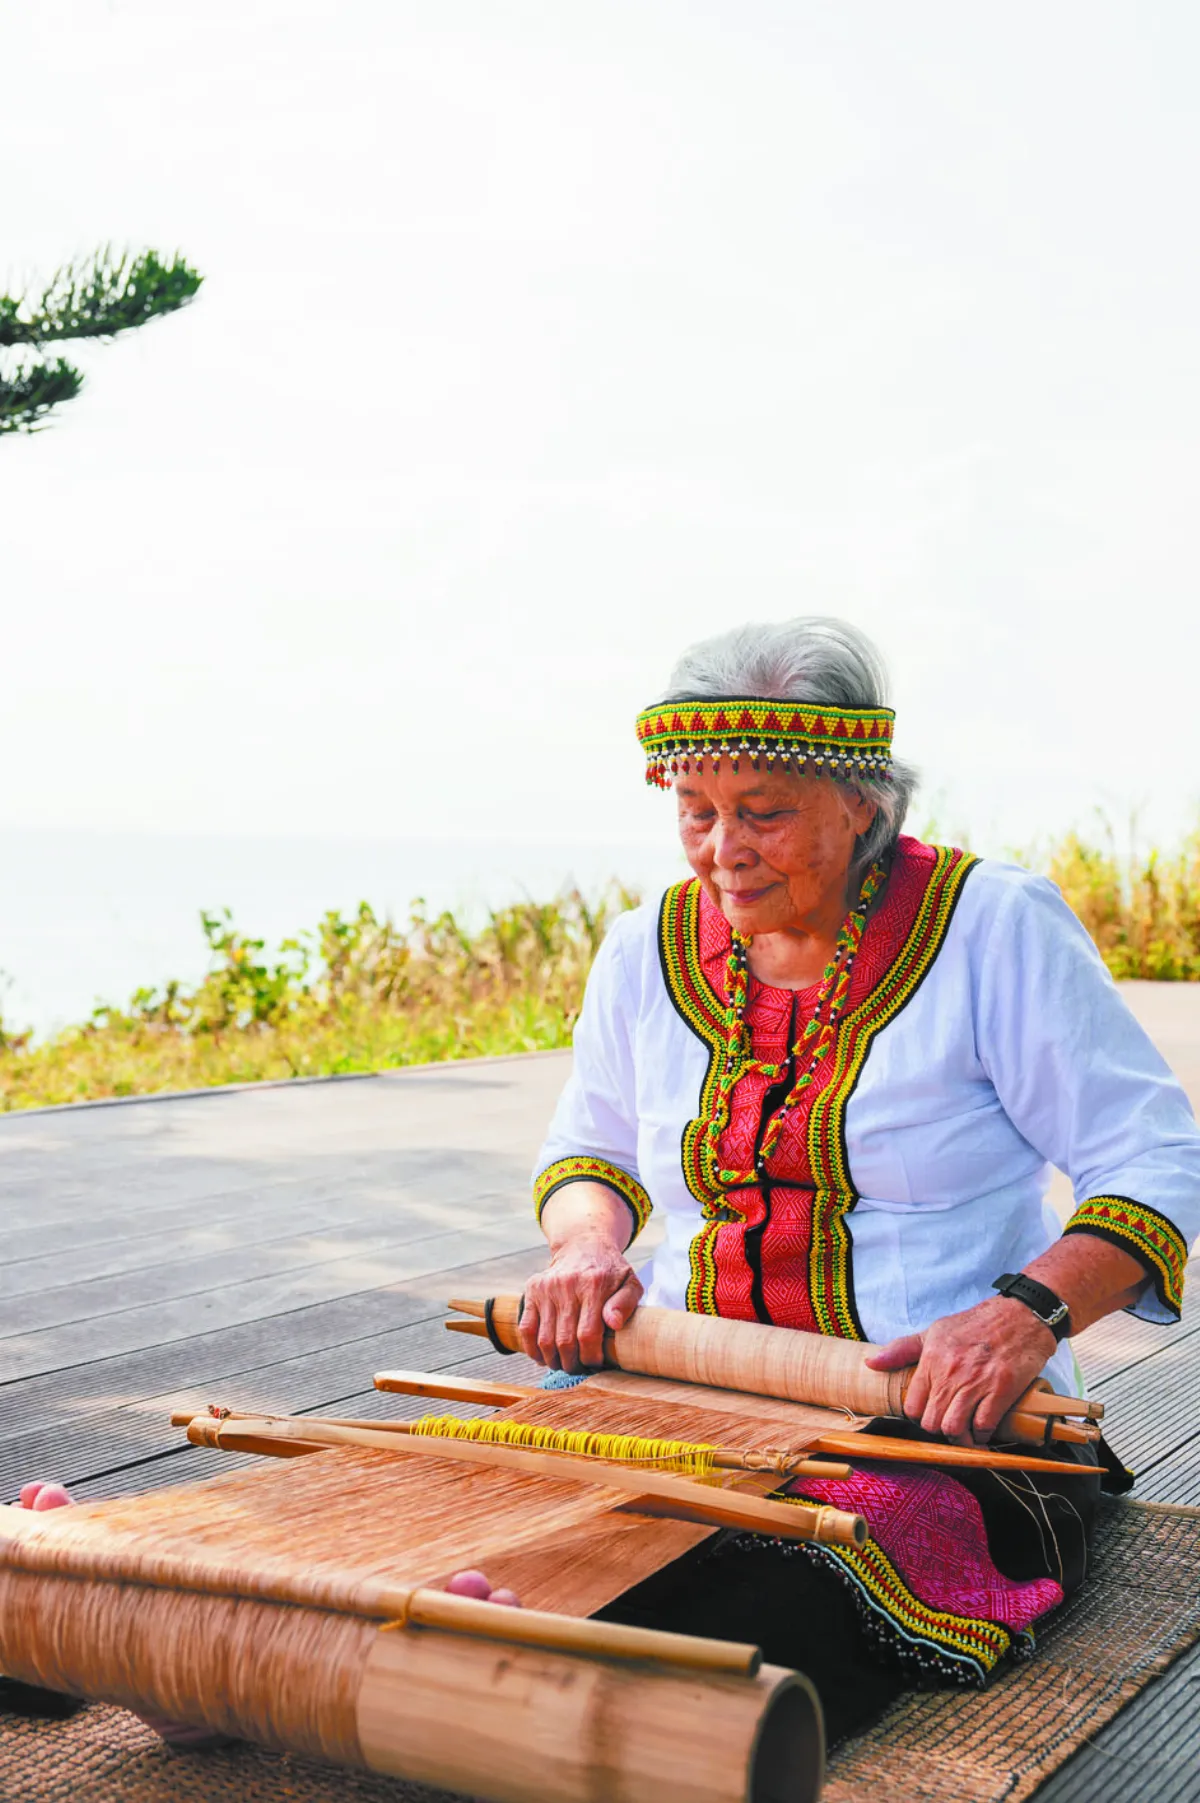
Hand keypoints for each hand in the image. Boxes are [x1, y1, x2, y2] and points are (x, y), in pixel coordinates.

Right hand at [518, 1234, 642, 1371]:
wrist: (584, 1245)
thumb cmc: (611, 1271)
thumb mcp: (629, 1282)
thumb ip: (626, 1304)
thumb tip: (613, 1323)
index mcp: (594, 1285)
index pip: (588, 1334)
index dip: (590, 1357)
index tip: (595, 1364)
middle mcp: (567, 1285)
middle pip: (564, 1341)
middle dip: (572, 1363)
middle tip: (578, 1369)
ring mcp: (547, 1287)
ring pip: (544, 1339)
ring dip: (553, 1360)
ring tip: (563, 1364)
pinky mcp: (533, 1289)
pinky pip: (526, 1328)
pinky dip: (532, 1348)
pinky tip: (543, 1357)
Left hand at [865, 1296, 1055, 1441]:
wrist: (1019, 1316)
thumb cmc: (976, 1325)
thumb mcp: (935, 1331)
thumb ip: (902, 1349)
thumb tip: (871, 1364)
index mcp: (931, 1359)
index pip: (911, 1407)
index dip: (919, 1417)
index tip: (930, 1414)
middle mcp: (950, 1373)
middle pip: (931, 1423)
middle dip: (938, 1431)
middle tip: (948, 1426)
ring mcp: (976, 1382)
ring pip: (954, 1429)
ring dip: (959, 1438)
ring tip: (965, 1433)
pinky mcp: (1002, 1390)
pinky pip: (984, 1426)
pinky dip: (982, 1435)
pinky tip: (983, 1429)